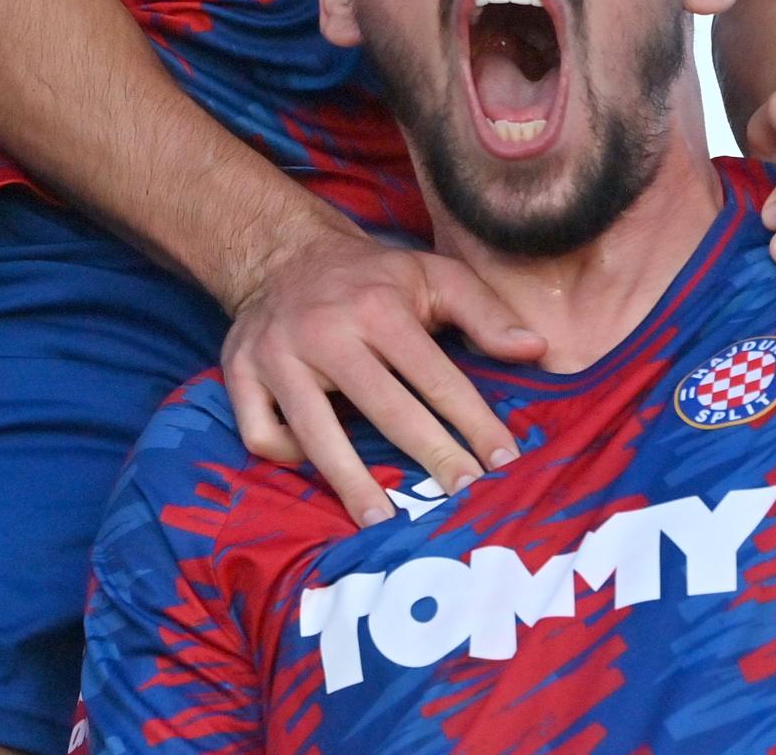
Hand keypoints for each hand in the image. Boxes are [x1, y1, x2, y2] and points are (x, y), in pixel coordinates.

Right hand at [220, 230, 545, 526]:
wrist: (282, 253)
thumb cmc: (371, 277)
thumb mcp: (433, 275)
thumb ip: (485, 312)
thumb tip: (536, 350)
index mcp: (379, 306)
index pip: (435, 376)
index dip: (473, 422)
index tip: (504, 461)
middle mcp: (326, 330)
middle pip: (384, 408)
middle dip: (430, 457)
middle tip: (462, 497)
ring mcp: (277, 354)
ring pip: (315, 431)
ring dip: (352, 482)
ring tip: (383, 523)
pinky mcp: (239, 372)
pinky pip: (260, 431)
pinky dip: (286, 454)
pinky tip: (317, 466)